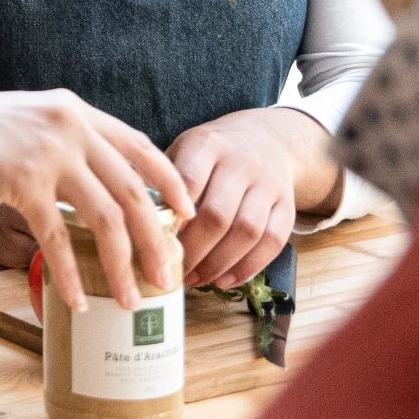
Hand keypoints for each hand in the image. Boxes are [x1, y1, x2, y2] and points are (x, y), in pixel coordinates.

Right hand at [0, 79, 188, 312]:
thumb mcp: (27, 123)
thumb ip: (63, 142)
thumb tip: (96, 184)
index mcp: (75, 110)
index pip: (140, 146)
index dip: (171, 182)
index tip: (188, 214)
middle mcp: (70, 125)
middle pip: (134, 190)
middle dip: (157, 239)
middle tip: (170, 276)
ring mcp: (48, 152)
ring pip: (107, 218)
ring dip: (124, 265)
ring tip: (133, 298)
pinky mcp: (21, 181)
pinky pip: (59, 238)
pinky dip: (73, 274)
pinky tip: (79, 299)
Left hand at [164, 107, 337, 289]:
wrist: (267, 138)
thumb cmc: (211, 153)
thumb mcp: (183, 149)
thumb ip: (161, 179)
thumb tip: (131, 217)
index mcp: (207, 144)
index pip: (189, 181)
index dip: (173, 218)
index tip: (157, 242)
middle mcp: (241, 162)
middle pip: (218, 214)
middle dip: (193, 251)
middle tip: (173, 271)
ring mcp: (268, 184)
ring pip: (247, 232)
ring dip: (218, 264)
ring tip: (196, 279)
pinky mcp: (287, 205)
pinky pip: (272, 242)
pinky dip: (247, 267)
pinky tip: (224, 280)